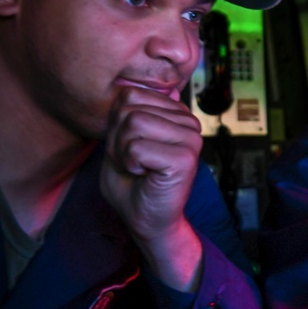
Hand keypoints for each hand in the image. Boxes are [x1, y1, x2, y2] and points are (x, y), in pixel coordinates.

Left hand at [100, 86, 203, 290]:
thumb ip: (132, 112)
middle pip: (129, 108)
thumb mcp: (123, 139)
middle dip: (118, 138)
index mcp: (177, 115)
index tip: (130, 148)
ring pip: (133, 123)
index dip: (117, 124)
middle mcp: (189, 122)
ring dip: (123, 151)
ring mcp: (190, 139)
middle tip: (133, 162)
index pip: (130, 94)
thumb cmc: (133, 184)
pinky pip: (137, 147)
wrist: (145, 219)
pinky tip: (145, 176)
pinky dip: (130, 164)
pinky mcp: (185, 159)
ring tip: (139, 168)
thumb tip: (166, 89)